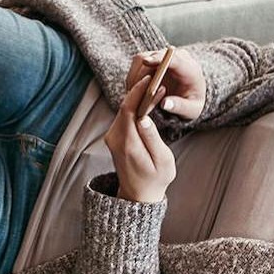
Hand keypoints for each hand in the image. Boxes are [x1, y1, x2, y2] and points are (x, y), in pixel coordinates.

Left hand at [104, 74, 175, 202]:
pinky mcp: (114, 136)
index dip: (139, 92)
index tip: (151, 80)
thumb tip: (145, 118)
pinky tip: (147, 102)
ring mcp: (112, 137)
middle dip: (139, 91)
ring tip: (155, 87)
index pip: (128, 110)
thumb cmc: (155, 178)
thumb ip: (153, 139)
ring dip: (137, 97)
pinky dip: (134, 106)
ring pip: (123, 110)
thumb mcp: (162, 160)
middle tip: (157, 79)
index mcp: (127, 144)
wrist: (138, 194)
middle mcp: (114, 139)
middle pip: (124, 106)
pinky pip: (123, 116)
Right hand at [123, 47, 205, 120]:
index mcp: (189, 68)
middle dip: (142, 74)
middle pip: (153, 57)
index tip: (146, 62)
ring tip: (134, 96)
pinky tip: (135, 92)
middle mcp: (176, 58)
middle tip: (134, 94)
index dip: (159, 58)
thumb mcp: (191, 110)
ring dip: (135, 77)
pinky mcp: (152, 59)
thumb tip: (165, 104)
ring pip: (141, 60)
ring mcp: (162, 57)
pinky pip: (137, 65)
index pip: (173, 58)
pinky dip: (133, 78)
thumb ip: (180, 107)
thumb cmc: (191, 104)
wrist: (189, 97)